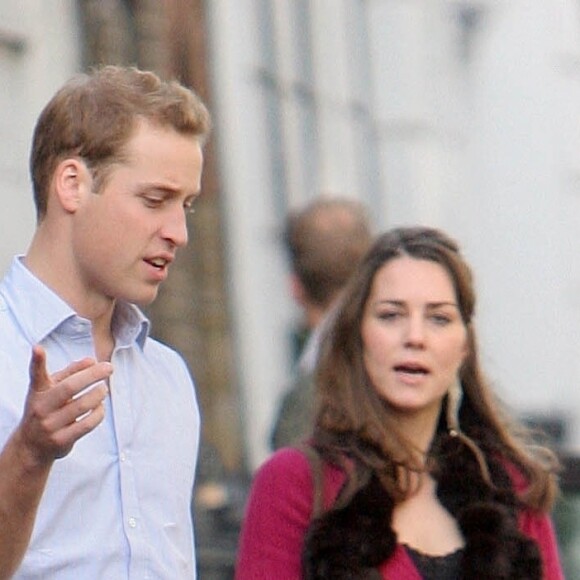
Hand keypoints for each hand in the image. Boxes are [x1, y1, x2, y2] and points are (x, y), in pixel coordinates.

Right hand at [16, 345, 112, 465]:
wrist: (31, 445)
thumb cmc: (47, 408)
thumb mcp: (53, 388)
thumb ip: (71, 372)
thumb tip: (92, 360)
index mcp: (38, 391)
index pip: (36, 374)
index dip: (37, 361)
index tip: (38, 348)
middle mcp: (41, 407)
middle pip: (70, 387)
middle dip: (93, 375)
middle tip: (109, 367)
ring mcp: (50, 425)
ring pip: (82, 405)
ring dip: (99, 394)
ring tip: (103, 389)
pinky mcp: (61, 440)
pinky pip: (87, 424)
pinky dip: (99, 413)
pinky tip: (100, 407)